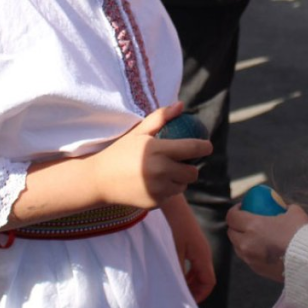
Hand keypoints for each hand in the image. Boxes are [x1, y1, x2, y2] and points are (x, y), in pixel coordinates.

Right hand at [91, 104, 211, 209]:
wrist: (100, 180)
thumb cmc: (121, 152)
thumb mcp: (138, 132)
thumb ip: (160, 117)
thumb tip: (180, 105)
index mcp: (157, 150)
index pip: (191, 148)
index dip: (204, 147)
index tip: (207, 146)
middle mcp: (160, 171)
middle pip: (192, 172)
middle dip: (191, 166)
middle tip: (182, 161)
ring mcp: (158, 189)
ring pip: (183, 185)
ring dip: (180, 179)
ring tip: (166, 171)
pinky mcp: (155, 202)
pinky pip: (171, 195)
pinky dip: (168, 189)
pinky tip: (155, 182)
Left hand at [161, 195, 215, 302]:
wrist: (173, 203)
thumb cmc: (174, 225)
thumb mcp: (174, 250)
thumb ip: (177, 270)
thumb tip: (178, 287)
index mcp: (202, 255)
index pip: (209, 282)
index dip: (201, 294)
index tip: (189, 301)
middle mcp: (204, 251)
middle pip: (206, 277)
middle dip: (196, 289)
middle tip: (182, 295)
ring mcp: (199, 246)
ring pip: (200, 270)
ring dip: (191, 280)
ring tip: (178, 285)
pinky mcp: (193, 241)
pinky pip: (195, 261)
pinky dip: (189, 270)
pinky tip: (177, 271)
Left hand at [227, 202, 307, 282]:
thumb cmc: (301, 234)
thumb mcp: (293, 212)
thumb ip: (283, 208)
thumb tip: (280, 206)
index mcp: (253, 226)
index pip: (232, 217)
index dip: (234, 211)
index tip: (243, 208)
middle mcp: (247, 243)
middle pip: (231, 233)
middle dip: (236, 226)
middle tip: (246, 221)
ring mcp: (251, 259)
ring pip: (238, 248)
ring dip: (242, 240)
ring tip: (254, 236)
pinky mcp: (257, 270)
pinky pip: (248, 259)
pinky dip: (251, 252)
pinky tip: (263, 248)